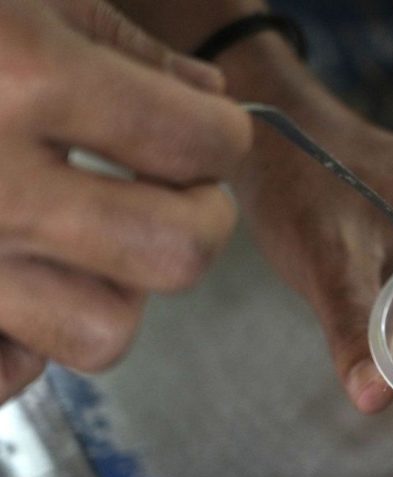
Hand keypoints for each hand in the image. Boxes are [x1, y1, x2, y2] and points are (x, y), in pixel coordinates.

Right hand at [0, 0, 251, 402]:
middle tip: (176, 189)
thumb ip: (117, 38)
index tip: (209, 130)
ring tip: (89, 237)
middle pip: (174, 255)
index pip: (197, 142)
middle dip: (199, 220)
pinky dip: (26, 338)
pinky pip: (9, 373)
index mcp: (12, 74)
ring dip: (118, 286)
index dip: (223, 136)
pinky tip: (10, 278)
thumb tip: (206, 93)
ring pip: (103, 333)